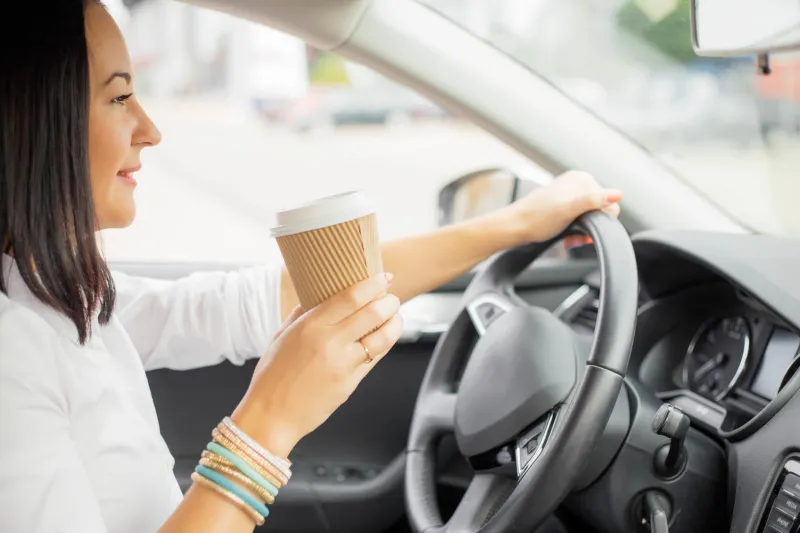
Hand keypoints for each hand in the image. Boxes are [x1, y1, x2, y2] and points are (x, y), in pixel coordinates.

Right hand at [231, 273, 402, 457]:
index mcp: (310, 326)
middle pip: (372, 313)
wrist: (271, 416)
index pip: (350, 297)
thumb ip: (301, 314)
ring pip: (382, 337)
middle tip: (392, 298)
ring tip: (395, 317)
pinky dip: (384, 344)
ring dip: (395, 323)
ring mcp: (343, 364)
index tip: (385, 278)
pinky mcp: (351, 383)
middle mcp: (329, 342)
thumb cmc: (272, 376)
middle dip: (389, 302)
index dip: (373, 284)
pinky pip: (375, 358)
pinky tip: (386, 338)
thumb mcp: (281, 337)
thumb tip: (317, 295)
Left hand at [499, 171, 621, 245]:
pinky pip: (579, 219)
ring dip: (583, 232)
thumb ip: (593, 200)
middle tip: (576, 238)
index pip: (609, 202)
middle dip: (591, 227)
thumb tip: (618, 194)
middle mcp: (576, 183)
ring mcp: (569, 195)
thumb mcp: (569, 209)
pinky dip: (576, 231)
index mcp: (581, 178)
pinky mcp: (562, 206)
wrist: (514, 227)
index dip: (601, 220)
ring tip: (570, 239)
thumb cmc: (537, 219)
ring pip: (590, 217)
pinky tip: (568, 237)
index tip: (586, 231)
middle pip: (600, 210)